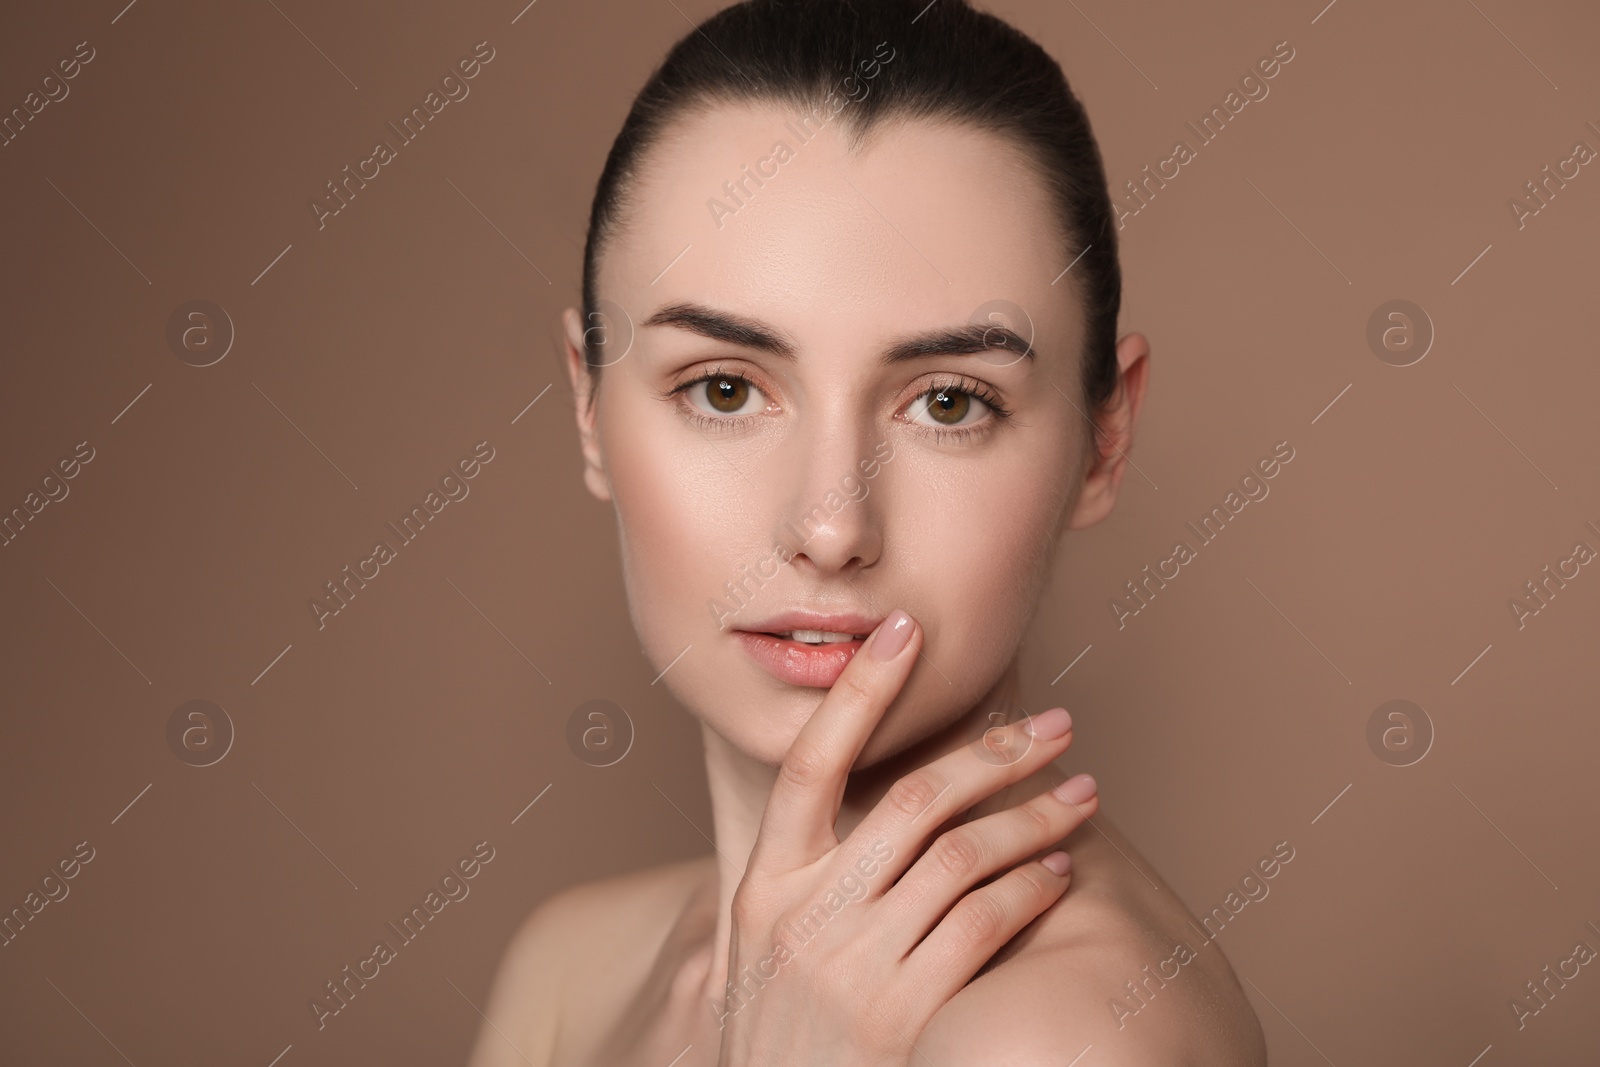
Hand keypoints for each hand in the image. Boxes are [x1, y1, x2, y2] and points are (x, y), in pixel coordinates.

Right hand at [714, 608, 1099, 1065]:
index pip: (810, 763)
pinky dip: (1027, 891)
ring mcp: (851, 966)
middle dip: (994, 753)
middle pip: (913, 801)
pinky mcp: (900, 1016)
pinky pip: (981, 928)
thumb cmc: (773, 1037)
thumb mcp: (756, 951)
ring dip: (1033, 819)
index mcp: (764, 886)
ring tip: (1081, 796)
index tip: (904, 631)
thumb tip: (856, 803)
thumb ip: (798, 881)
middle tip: (1055, 726)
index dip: (859, 692)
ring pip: (961, 858)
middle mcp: (804, 915)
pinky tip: (1058, 874)